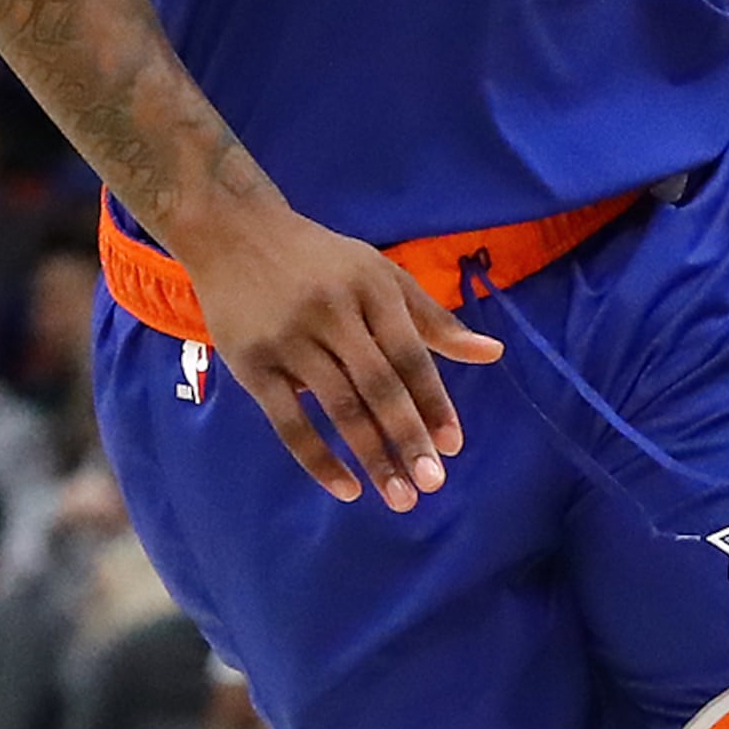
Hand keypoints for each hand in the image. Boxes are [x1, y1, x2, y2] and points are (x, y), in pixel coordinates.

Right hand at [183, 203, 502, 510]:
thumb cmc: (323, 261)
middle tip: (432, 484)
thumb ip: (435, 320)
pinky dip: (317, 459)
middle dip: (408, 438)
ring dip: (371, 456)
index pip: (411, 355)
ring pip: (338, 407)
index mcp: (373, 290)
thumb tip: (494, 353)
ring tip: (398, 496)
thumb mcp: (382, 276)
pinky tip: (346, 489)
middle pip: (379, 385)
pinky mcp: (252, 364)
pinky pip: (288, 421)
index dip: (434, 402)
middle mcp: (333, 312)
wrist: (234, 232)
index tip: (453, 446)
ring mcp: (289, 339)